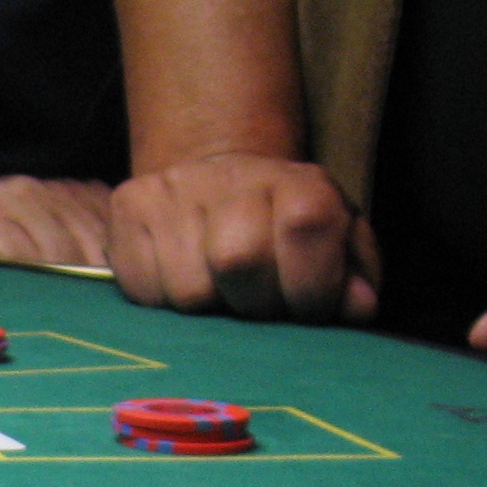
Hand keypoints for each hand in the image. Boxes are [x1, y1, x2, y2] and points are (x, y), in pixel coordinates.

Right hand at [105, 152, 374, 322]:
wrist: (221, 184)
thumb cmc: (287, 235)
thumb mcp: (338, 249)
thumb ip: (355, 279)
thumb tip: (357, 307)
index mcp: (299, 182)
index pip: (307, 226)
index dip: (310, 288)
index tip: (306, 308)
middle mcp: (234, 175)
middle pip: (238, 260)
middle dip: (254, 306)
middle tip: (257, 308)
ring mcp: (174, 188)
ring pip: (188, 290)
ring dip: (209, 311)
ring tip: (220, 296)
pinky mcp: (129, 206)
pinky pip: (143, 289)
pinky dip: (164, 303)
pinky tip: (181, 282)